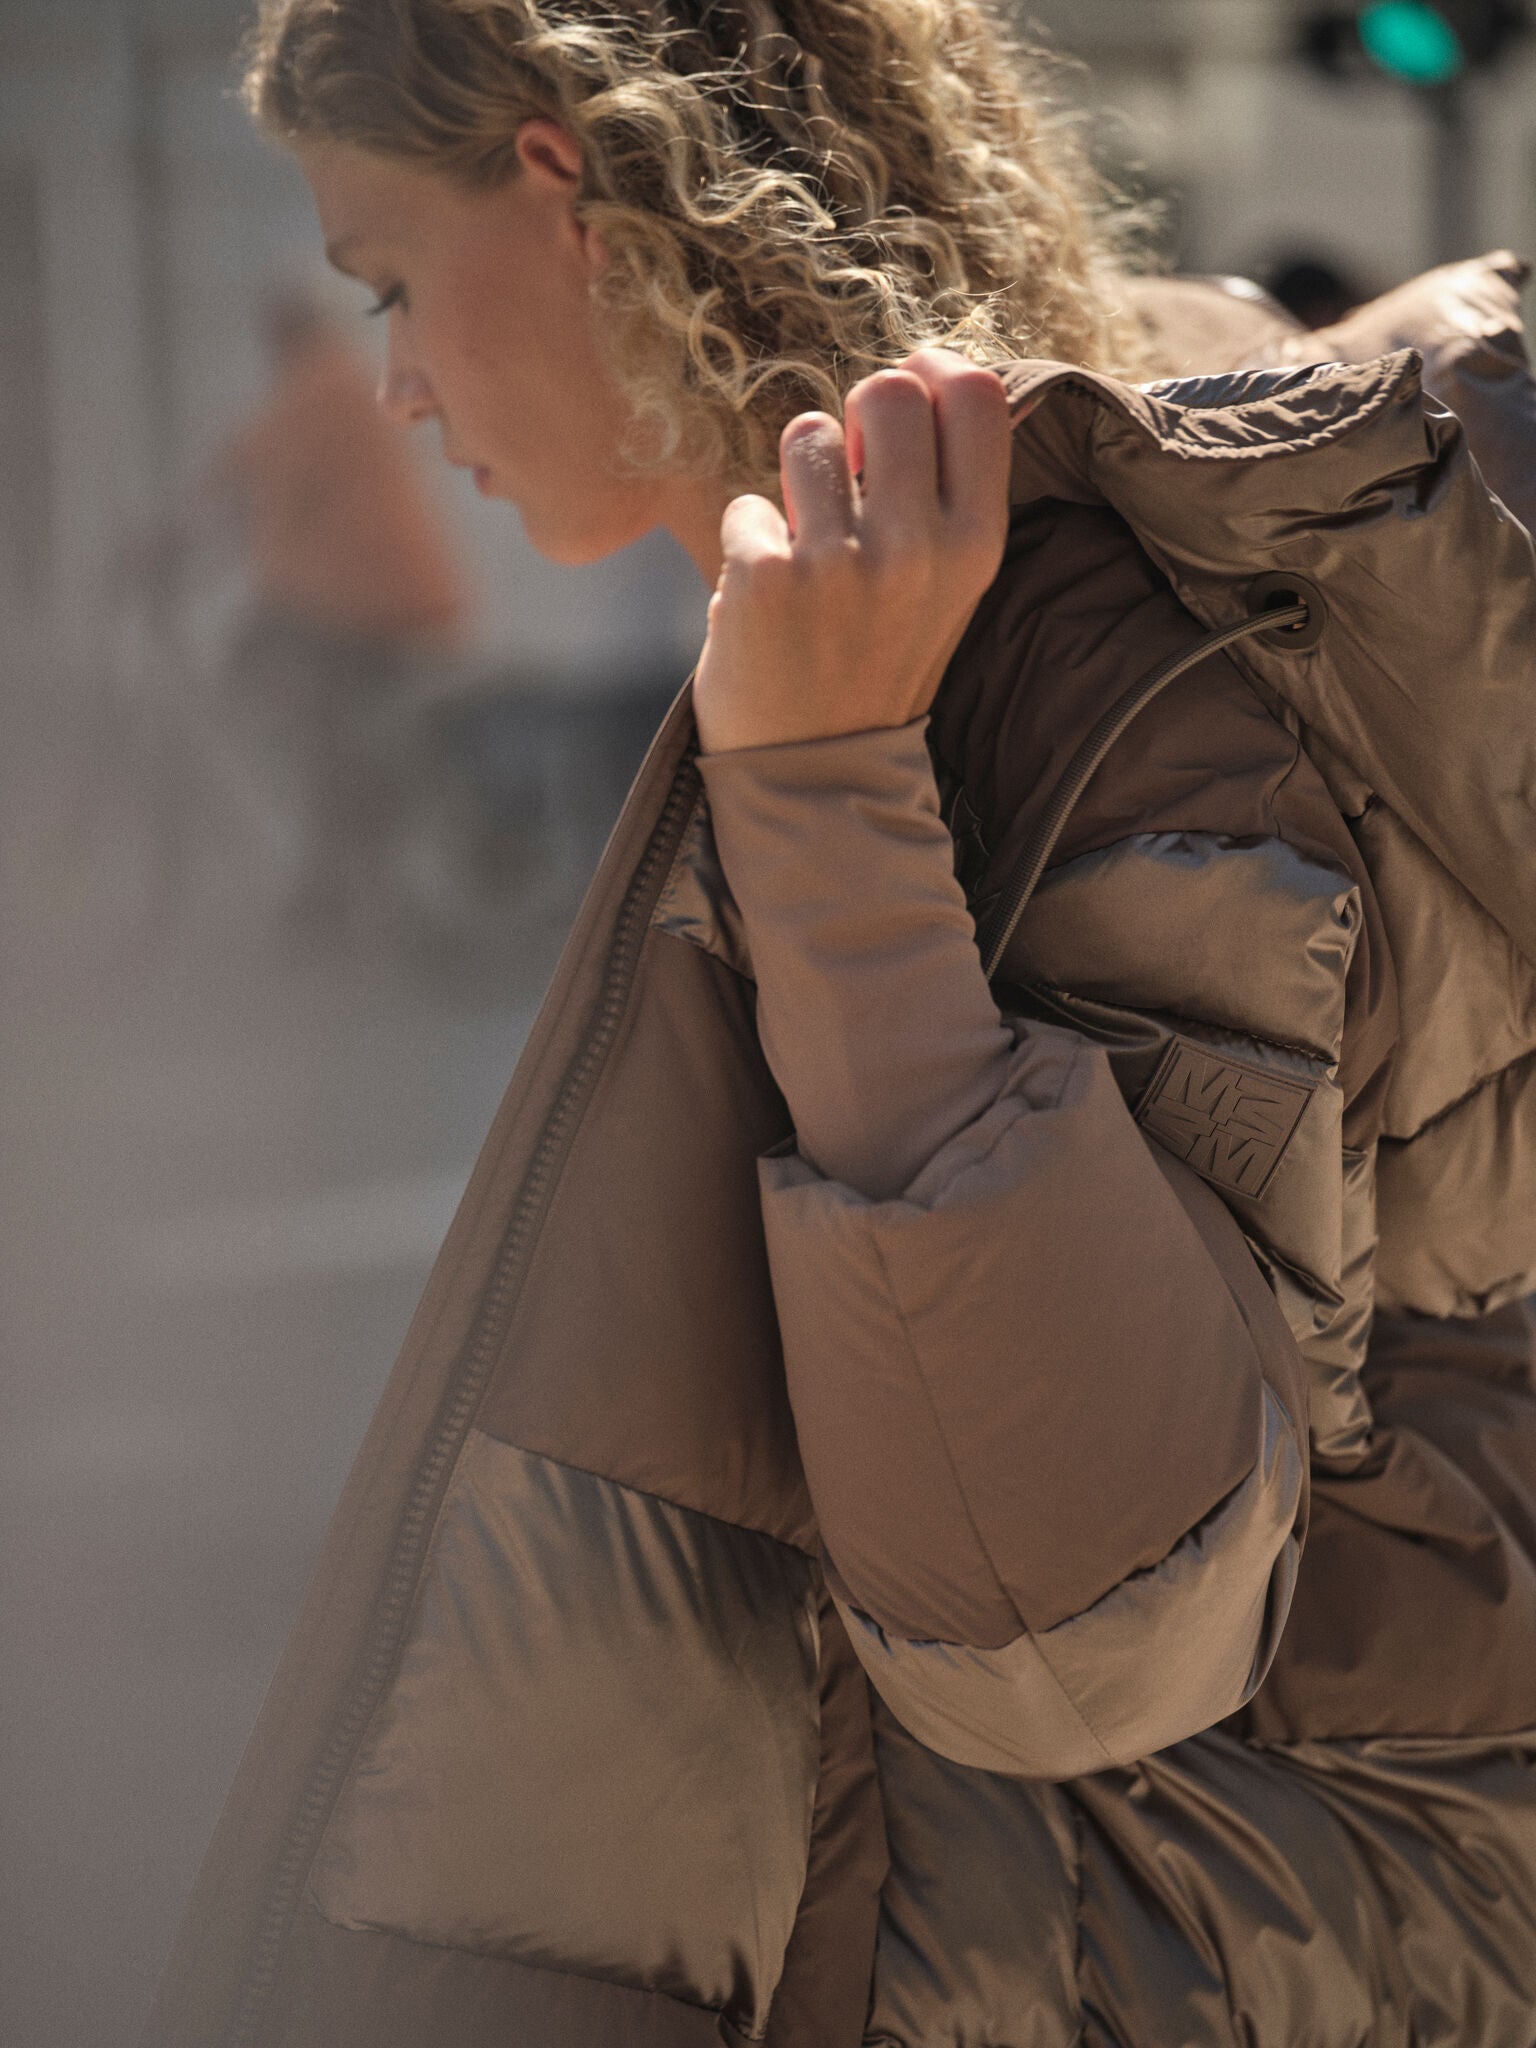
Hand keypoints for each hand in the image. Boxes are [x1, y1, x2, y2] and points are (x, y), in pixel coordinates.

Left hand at [692, 348, 1012, 754]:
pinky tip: (765, 600)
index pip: (977, 394)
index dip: (930, 373)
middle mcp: (917, 547)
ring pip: (805, 432)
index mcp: (974, 543)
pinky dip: (746, 543)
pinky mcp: (766, 578)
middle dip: (854, 419)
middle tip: (840, 477)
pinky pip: (745, 504)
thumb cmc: (876, 666)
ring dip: (795, 481)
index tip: (902, 397)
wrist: (817, 776)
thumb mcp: (945, 585)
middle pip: (887, 391)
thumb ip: (942, 492)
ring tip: (803, 547)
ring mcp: (840, 562)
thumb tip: (918, 374)